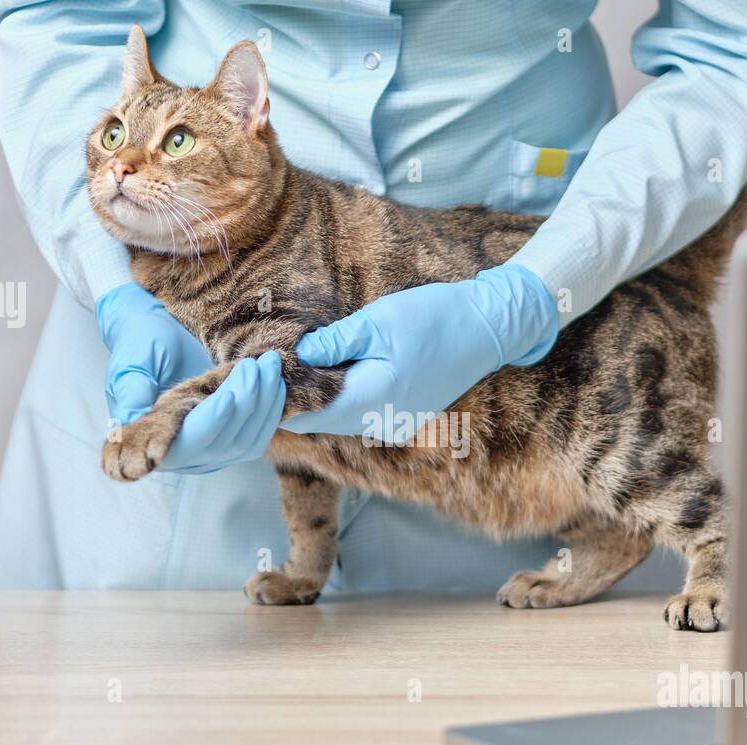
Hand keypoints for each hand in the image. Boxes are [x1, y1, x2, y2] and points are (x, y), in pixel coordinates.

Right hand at [95, 282, 284, 473]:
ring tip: (270, 365)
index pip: (187, 440)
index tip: (227, 397)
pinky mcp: (229, 443)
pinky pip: (257, 438)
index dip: (210, 423)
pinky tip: (276, 385)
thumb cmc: (141, 343)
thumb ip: (131, 389)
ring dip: (265, 403)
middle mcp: (181, 453)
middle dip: (245, 400)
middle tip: (255, 364)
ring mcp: (208, 453)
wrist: (158, 332)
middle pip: (223, 440)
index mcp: (150, 436)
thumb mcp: (131, 361)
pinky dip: (271, 412)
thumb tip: (130, 417)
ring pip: (246, 442)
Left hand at [282, 264, 558, 438]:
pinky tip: (329, 378)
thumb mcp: (377, 321)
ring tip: (291, 374)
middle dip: (291, 402)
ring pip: (338, 421)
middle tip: (266, 373)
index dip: (278, 399)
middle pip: (319, 422)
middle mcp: (381, 422)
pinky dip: (339, 402)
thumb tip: (297, 357)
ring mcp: (395, 424)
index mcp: (371, 399)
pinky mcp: (404, 418)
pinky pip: (359, 417)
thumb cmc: (435, 318)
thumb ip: (334, 343)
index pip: (306, 414)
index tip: (257, 376)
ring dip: (315, 402)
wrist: (489, 328)